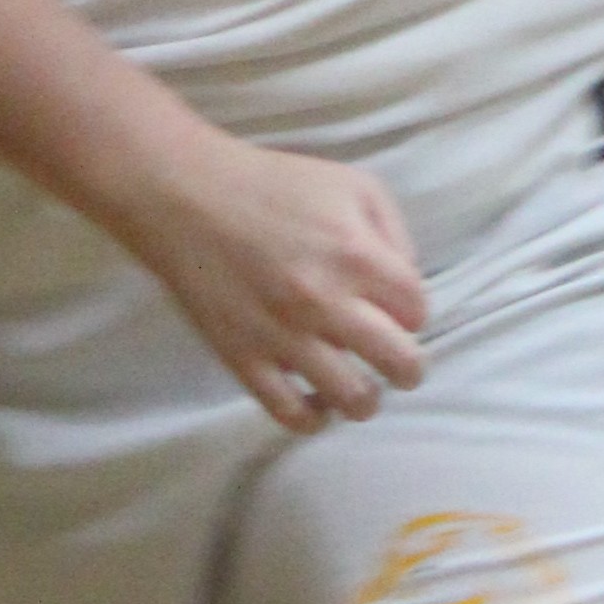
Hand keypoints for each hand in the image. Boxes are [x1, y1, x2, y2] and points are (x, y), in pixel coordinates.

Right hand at [119, 122, 428, 431]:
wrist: (186, 197)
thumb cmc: (273, 185)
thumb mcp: (352, 185)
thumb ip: (394, 234)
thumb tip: (406, 285)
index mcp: (358, 256)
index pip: (417, 310)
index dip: (411, 311)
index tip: (394, 309)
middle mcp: (327, 303)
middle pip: (400, 363)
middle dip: (408, 367)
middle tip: (396, 362)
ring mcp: (284, 337)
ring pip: (353, 400)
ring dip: (367, 398)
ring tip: (359, 386)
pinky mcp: (244, 359)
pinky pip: (290, 414)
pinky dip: (314, 419)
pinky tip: (317, 403)